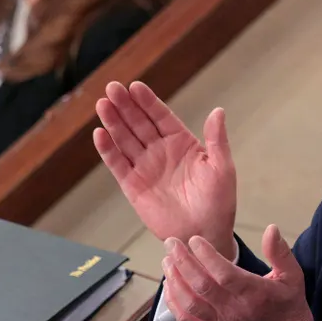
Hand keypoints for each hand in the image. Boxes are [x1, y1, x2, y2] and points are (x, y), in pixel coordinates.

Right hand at [94, 81, 236, 259]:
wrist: (203, 234)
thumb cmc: (218, 203)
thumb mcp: (222, 168)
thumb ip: (216, 139)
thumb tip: (218, 111)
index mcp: (181, 143)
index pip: (160, 116)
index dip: (147, 102)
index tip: (135, 86)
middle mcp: (160, 151)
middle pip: (138, 123)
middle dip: (125, 106)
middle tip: (112, 88)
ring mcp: (145, 167)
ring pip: (125, 139)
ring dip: (113, 122)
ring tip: (102, 104)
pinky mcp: (133, 186)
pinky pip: (118, 164)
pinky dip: (108, 149)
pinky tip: (100, 134)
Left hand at [162, 225, 320, 320]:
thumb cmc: (288, 308)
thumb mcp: (293, 277)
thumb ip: (280, 252)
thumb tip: (271, 228)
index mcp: (254, 294)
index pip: (224, 274)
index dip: (207, 256)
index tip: (194, 239)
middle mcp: (234, 310)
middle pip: (201, 286)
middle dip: (182, 262)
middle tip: (170, 243)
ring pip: (190, 303)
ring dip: (174, 280)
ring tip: (167, 261)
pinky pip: (187, 320)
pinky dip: (173, 303)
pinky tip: (168, 285)